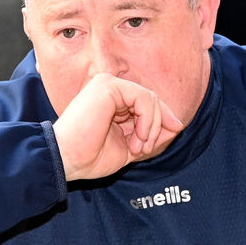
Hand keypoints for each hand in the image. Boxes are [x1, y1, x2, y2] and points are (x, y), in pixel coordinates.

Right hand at [53, 73, 183, 180]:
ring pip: (151, 98)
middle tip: (145, 149)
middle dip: (158, 127)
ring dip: (152, 127)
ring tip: (138, 146)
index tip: (154, 146)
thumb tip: (178, 125)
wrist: (67, 160)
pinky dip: (148, 119)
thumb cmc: (90, 157)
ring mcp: (109, 85)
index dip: (160, 124)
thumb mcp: (131, 147)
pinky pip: (144, 97)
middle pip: (153, 100)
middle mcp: (111, 89)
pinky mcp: (109, 86)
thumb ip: (152, 135)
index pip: (149, 105)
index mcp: (114, 102)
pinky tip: (137, 136)